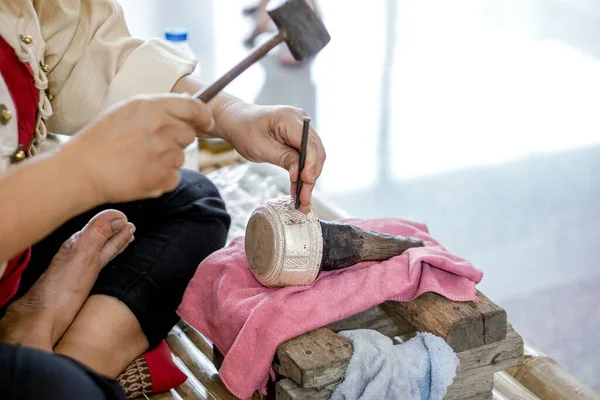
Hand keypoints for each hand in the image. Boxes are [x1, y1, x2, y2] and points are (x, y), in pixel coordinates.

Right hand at [63, 94, 213, 203]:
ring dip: (166, 160)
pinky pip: (174, 176)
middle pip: (188, 135)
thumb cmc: (100, 139)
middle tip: (150, 146)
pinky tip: (140, 173)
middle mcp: (163, 128)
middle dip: (176, 140)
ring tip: (138, 160)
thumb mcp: (126, 110)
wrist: (82, 171)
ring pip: (180, 157)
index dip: (204, 116)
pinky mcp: (164, 177)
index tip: (205, 122)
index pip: (195, 108)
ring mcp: (165, 154)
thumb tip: (189, 103)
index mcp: (153, 107)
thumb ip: (158, 107)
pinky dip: (161, 178)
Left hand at [218, 103, 325, 212]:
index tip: (306, 182)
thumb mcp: (260, 147)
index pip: (309, 144)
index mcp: (290, 118)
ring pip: (314, 157)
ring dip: (309, 178)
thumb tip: (300, 173)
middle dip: (311, 176)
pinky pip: (306, 156)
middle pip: (315, 152)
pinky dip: (303, 172)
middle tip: (304, 198)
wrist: (236, 121)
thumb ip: (283, 158)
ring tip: (302, 199)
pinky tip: (299, 188)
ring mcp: (301, 129)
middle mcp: (301, 121)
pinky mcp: (298, 138)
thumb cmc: (244, 130)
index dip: (310, 164)